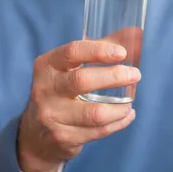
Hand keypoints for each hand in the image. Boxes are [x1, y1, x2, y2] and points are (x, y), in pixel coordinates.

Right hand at [17, 39, 140, 171]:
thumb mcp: (70, 67)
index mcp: (47, 65)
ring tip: (131, 102)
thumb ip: (101, 49)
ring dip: (120, 107)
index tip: (122, 53)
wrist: (35, 134)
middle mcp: (45, 89)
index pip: (73, 51)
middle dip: (114, 77)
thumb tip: (137, 33)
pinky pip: (98, 131)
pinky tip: (127, 115)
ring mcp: (52, 116)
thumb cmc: (61, 90)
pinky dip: (118, 123)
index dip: (100, 50)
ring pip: (95, 113)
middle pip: (83, 80)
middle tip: (136, 74)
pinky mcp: (62, 138)